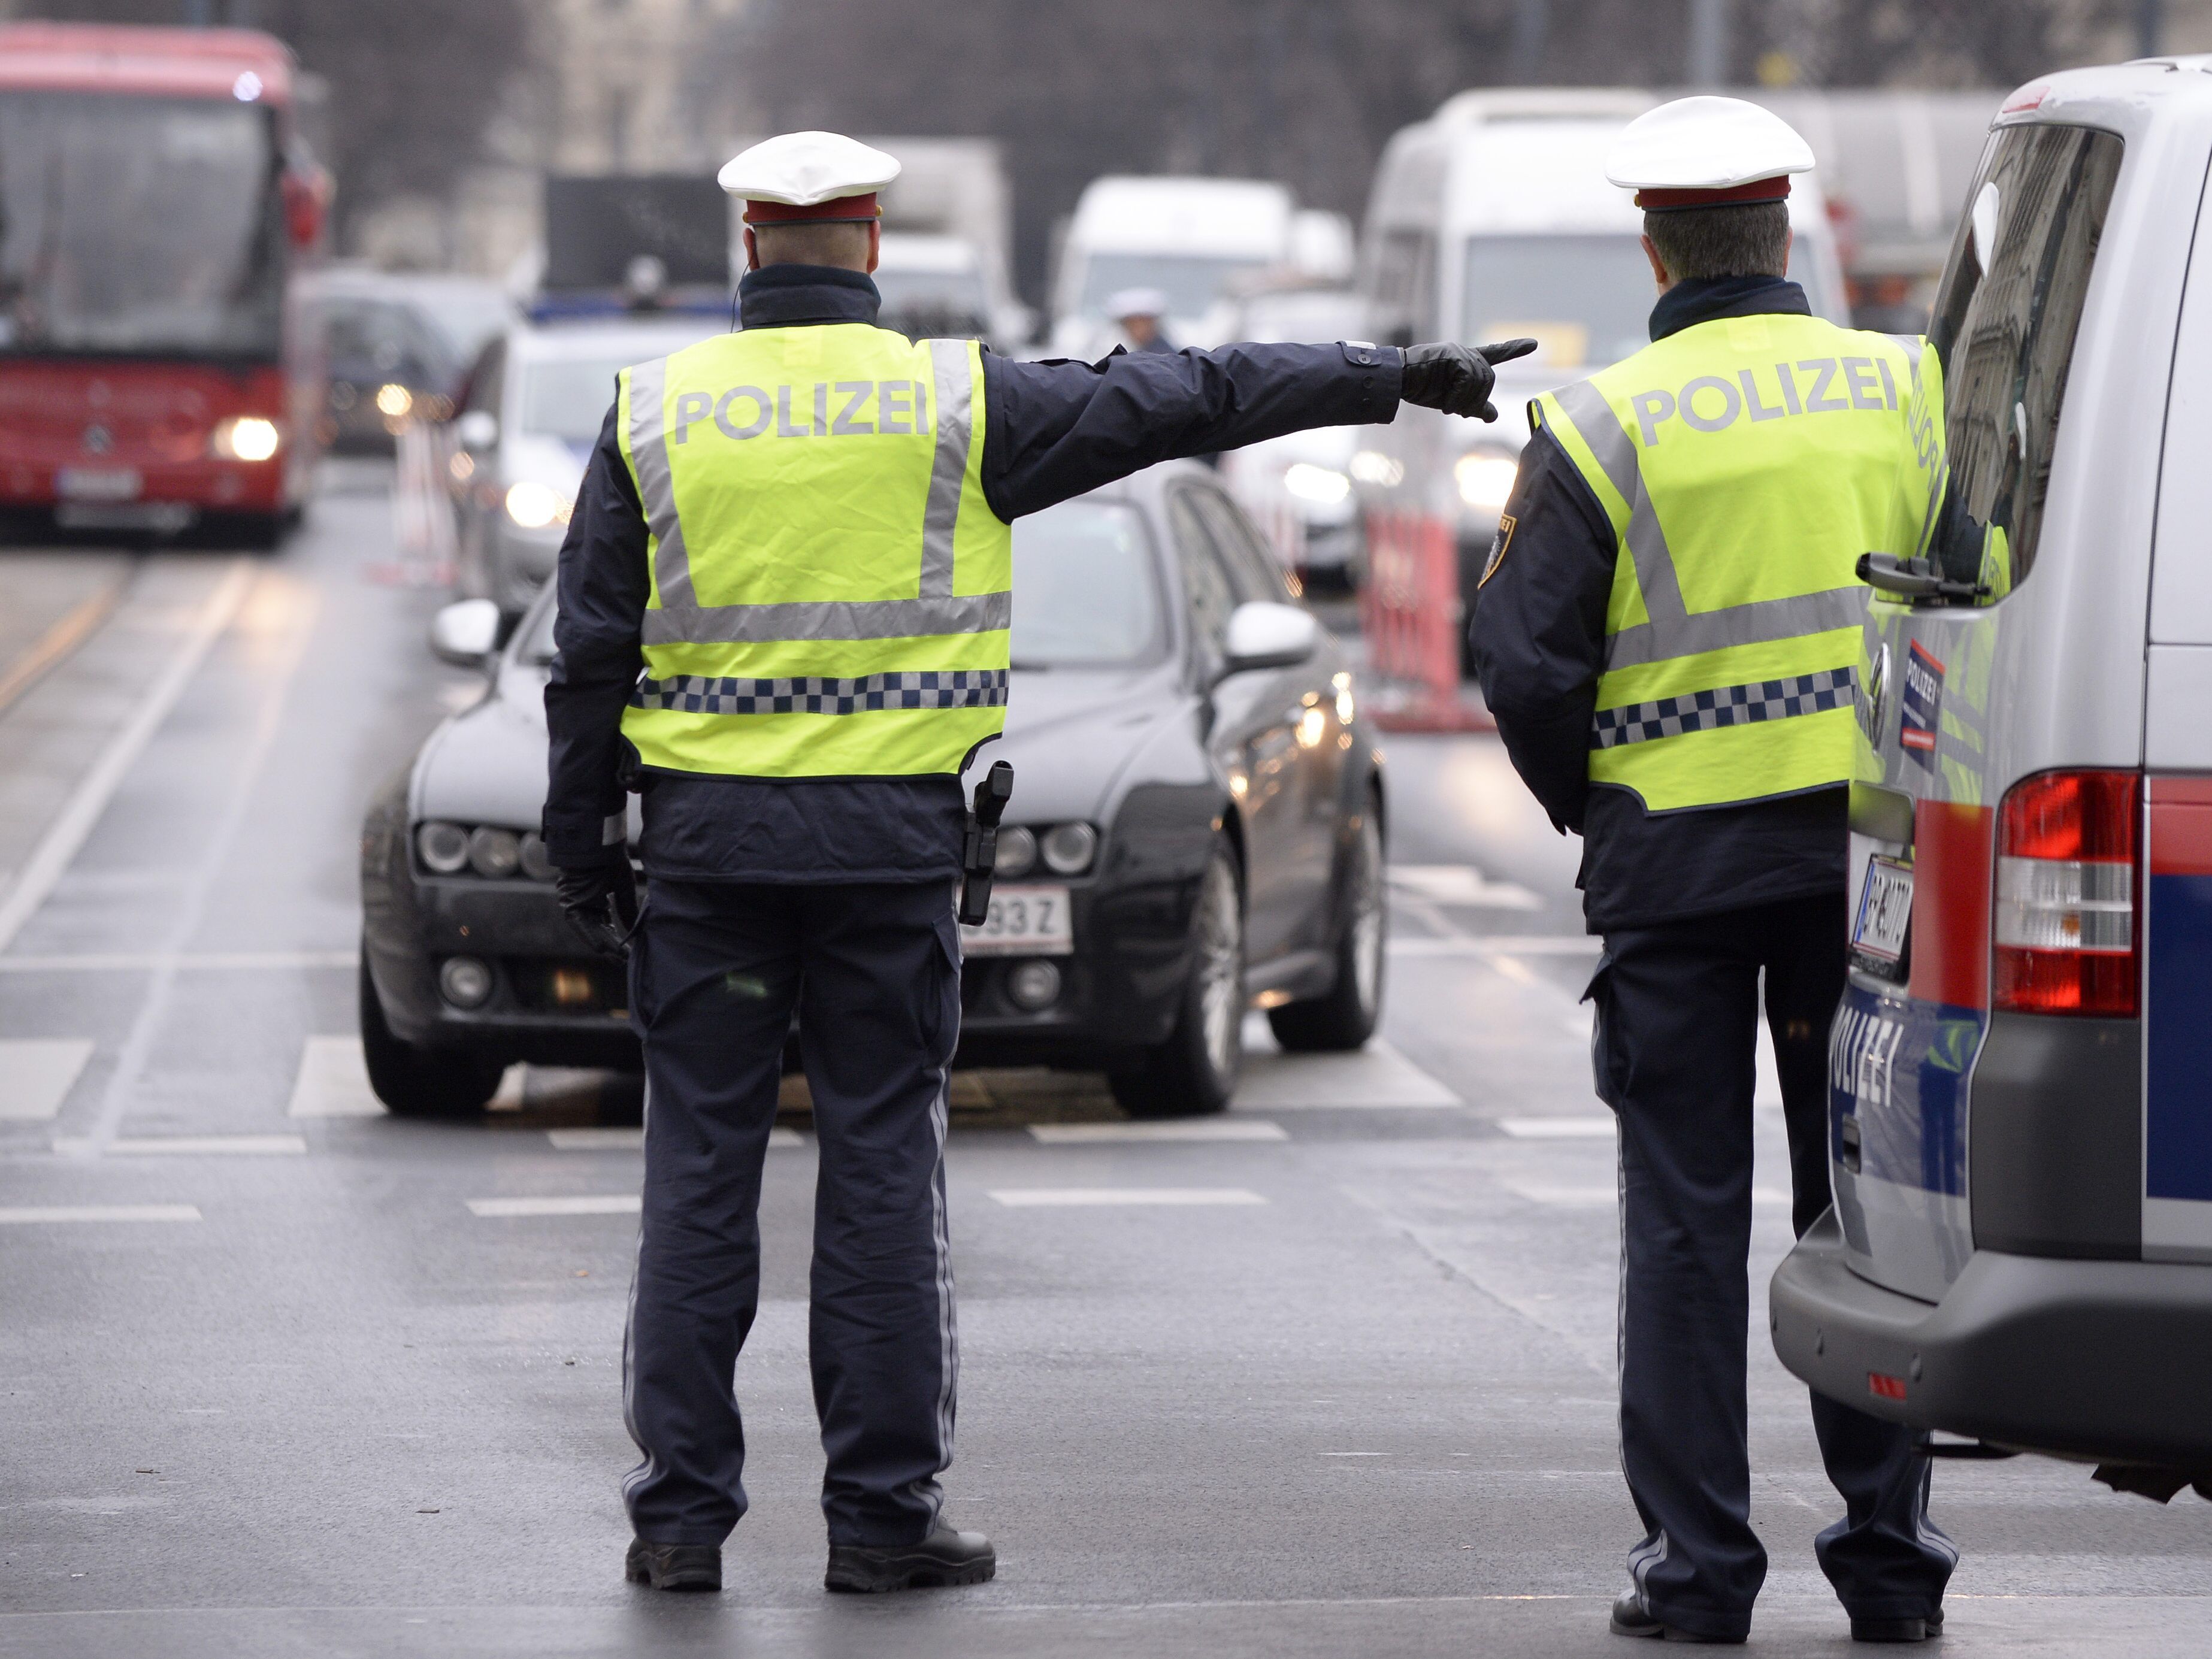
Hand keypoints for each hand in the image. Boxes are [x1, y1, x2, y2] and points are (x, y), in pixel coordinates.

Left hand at [556, 857, 639, 959]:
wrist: (596, 843)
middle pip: (599, 932)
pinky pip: (580, 924)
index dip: (618, 940)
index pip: (607, 928)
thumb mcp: (624, 888)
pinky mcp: (570, 903)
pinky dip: (590, 935)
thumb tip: (633, 932)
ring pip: (590, 930)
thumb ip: (627, 910)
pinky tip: (600, 947)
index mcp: (597, 902)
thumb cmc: (610, 860)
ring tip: (616, 958)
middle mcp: (586, 906)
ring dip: (603, 945)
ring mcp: (576, 905)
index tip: (630, 952)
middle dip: (612, 947)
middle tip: (625, 961)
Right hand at [1398, 338, 1540, 421]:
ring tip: (1447, 408)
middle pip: (1489, 379)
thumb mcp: (1452, 400)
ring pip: (1479, 381)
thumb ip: (1474, 405)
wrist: (1399, 380)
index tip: (1534, 344)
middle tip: (1457, 411)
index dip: (1515, 349)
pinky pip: (1467, 380)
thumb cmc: (1422, 388)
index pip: (1497, 353)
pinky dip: (1457, 397)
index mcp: (1469, 360)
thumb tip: (1494, 417)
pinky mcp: (1453, 356)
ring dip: (1464, 402)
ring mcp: (1460, 353)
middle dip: (1476, 400)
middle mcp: (1467, 354)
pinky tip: (1446, 405)